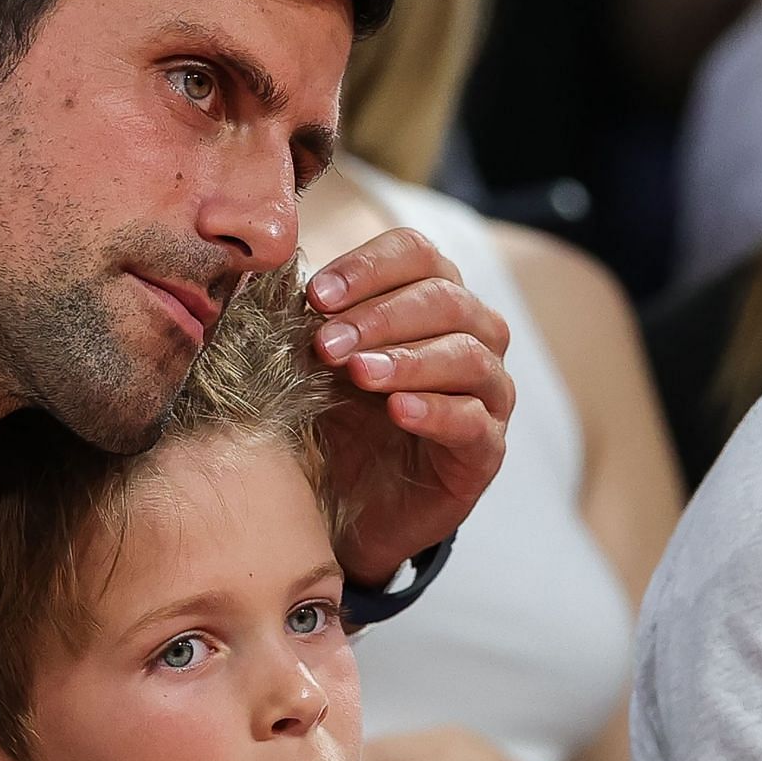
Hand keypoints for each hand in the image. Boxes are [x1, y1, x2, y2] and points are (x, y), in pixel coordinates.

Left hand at [307, 229, 513, 587]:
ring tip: (359, 372)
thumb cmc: (337, 420)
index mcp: (431, 297)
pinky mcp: (486, 450)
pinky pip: (474, 420)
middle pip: (444, 299)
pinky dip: (437, 411)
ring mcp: (487, 392)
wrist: (348, 506)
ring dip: (407, 359)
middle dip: (379, 316)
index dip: (368, 267)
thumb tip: (275, 283)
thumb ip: (310, 323)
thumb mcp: (315, 367)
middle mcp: (472, 335)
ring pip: (467, 355)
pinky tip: (399, 411)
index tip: (316, 294)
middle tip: (326, 344)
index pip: (416, 254)